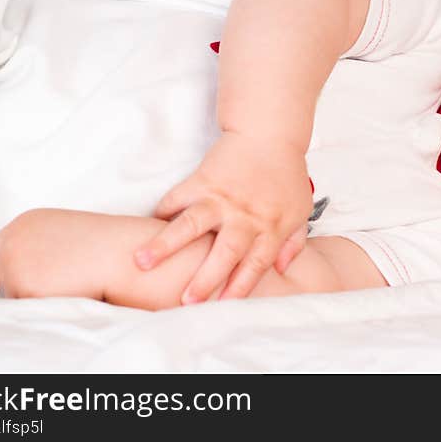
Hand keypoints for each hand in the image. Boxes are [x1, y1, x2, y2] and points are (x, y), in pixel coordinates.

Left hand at [0, 210, 105, 299]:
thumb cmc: (101, 243)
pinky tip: (66, 291)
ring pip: (14, 295)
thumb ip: (37, 245)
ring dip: (35, 297)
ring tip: (67, 283)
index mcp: (23, 223)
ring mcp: (13, 263)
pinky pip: (27, 308)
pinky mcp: (23, 286)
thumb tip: (29, 267)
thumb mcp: (62, 232)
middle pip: (2, 275)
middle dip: (18, 286)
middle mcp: (12, 240)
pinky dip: (44, 306)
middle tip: (40, 293)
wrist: (117, 253)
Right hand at [135, 130, 313, 302]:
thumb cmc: (286, 174)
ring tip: (140, 262)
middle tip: (185, 301)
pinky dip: (161, 211)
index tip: (223, 307)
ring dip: (165, 244)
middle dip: (205, 278)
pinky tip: (145, 227)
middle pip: (225, 251)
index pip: (255, 263)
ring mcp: (221, 197)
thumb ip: (293, 242)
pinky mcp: (203, 179)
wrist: (270, 133)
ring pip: (191, 224)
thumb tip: (281, 269)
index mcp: (271, 226)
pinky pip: (177, 197)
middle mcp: (245, 215)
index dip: (240, 286)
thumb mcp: (300, 209)